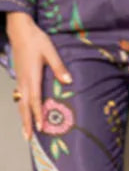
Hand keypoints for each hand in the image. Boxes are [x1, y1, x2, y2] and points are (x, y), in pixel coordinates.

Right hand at [6, 11, 71, 141]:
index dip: (38, 114)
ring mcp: (19, 80)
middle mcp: (24, 82)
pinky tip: (24, 111)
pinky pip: (19, 96)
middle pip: (25, 106)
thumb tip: (68, 81)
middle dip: (27, 123)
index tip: (40, 128)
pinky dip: (22, 107)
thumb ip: (58, 67)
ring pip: (20, 103)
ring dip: (23, 118)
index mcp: (32, 77)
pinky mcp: (18, 77)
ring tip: (25, 131)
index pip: (35, 100)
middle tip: (28, 138)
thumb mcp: (50, 51)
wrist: (20, 32)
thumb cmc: (37, 41)